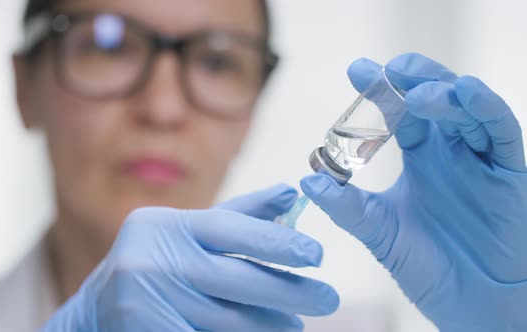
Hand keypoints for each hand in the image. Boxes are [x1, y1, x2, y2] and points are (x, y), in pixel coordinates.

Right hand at [41, 185, 337, 331]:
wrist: (96, 312)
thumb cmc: (155, 263)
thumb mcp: (187, 233)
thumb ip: (240, 215)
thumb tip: (291, 193)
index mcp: (165, 226)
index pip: (228, 228)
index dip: (275, 240)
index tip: (315, 254)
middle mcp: (151, 261)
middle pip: (234, 278)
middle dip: (286, 291)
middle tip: (326, 297)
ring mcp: (144, 302)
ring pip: (227, 320)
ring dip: (269, 325)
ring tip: (296, 324)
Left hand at [301, 53, 526, 330]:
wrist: (470, 303)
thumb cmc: (426, 265)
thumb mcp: (378, 231)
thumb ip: (346, 206)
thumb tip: (308, 180)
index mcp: (421, 155)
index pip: (399, 112)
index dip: (379, 90)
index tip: (356, 70)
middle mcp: (450, 149)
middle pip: (434, 98)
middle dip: (411, 79)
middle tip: (386, 72)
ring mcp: (479, 158)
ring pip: (466, 108)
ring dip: (443, 92)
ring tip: (417, 93)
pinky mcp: (508, 171)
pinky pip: (501, 131)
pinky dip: (484, 108)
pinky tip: (464, 93)